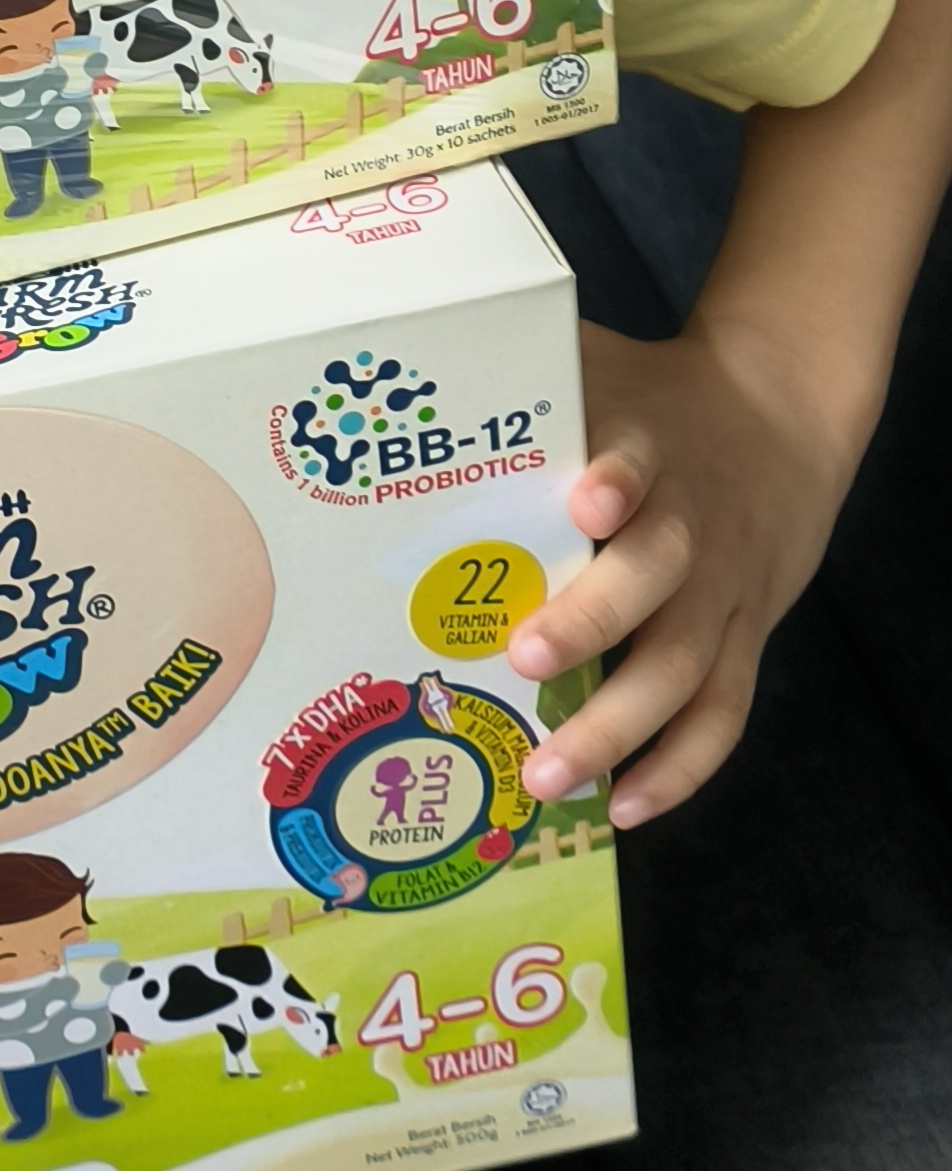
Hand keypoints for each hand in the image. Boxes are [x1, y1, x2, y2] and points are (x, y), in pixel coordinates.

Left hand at [503, 315, 857, 828]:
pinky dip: (680, 768)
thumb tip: (388, 364)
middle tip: (521, 656)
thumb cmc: (653, 399)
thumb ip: (518, 367)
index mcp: (648, 446)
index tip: (587, 496)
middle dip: (592, 620)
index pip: (637, 456)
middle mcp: (690, 522)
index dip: (617, 475)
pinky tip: (623, 807)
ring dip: (618, 726)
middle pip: (656, 575)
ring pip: (683, 665)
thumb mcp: (595, 363)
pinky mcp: (745, 636)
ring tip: (548, 776)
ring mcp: (722, 590)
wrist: (782, 413)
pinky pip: (723, 712)